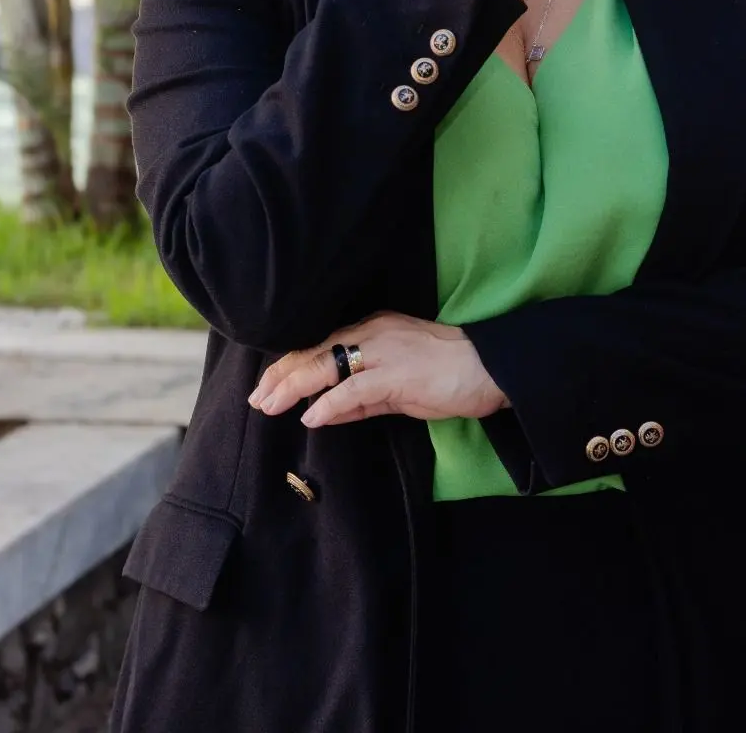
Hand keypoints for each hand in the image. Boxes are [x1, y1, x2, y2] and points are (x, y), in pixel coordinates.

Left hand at [247, 311, 509, 428]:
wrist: (489, 367)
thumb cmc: (447, 373)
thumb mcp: (396, 386)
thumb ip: (361, 397)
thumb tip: (323, 411)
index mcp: (373, 329)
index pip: (320, 343)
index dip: (289, 365)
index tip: (266, 386)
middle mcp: (373, 333)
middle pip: (314, 350)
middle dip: (281, 375)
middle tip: (256, 398)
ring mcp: (384, 351)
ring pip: (326, 364)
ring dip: (293, 387)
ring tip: (269, 406)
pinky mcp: (398, 373)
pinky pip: (354, 387)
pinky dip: (328, 403)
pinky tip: (310, 416)